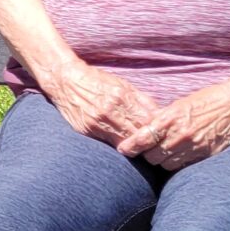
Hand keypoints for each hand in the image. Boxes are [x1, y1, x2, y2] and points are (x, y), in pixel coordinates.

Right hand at [43, 63, 159, 146]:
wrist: (65, 80)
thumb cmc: (96, 80)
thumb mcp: (121, 84)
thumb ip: (140, 99)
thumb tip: (159, 113)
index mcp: (122, 97)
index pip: (147, 120)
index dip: (157, 129)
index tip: (163, 134)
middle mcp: (110, 110)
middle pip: (137, 134)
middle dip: (148, 141)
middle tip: (157, 146)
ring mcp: (97, 122)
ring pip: (125, 143)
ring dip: (135, 147)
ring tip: (143, 150)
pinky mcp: (87, 130)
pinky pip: (109, 144)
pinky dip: (119, 146)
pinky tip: (126, 148)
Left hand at [117, 75, 229, 169]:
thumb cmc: (209, 99)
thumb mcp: (181, 104)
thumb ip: (164, 118)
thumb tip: (146, 128)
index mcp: (171, 118)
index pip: (143, 138)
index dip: (131, 146)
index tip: (124, 150)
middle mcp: (180, 134)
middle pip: (152, 156)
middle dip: (148, 154)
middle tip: (149, 150)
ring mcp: (194, 147)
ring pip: (166, 165)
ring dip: (163, 161)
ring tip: (165, 153)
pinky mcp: (206, 155)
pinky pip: (184, 167)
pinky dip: (178, 164)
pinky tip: (180, 157)